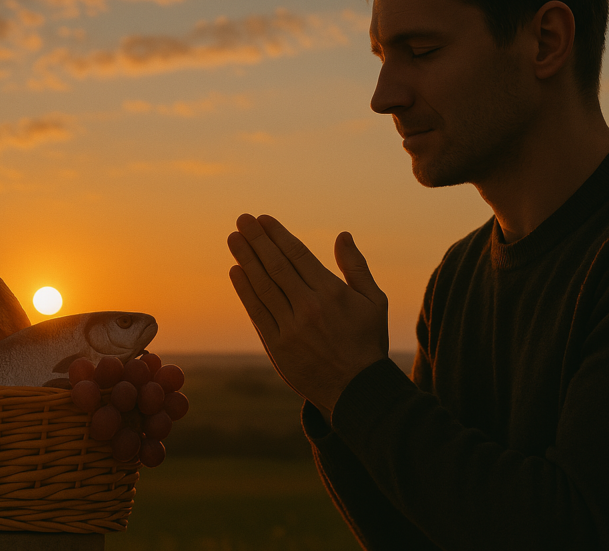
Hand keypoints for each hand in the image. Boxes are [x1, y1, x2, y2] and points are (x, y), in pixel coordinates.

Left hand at [227, 214, 388, 420]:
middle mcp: (309, 306)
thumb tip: (343, 235)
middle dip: (257, 240)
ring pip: (263, 285)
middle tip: (242, 221)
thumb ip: (356, 266)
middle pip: (276, 265)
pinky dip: (245, 291)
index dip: (277, 235)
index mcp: (331, 292)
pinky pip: (257, 312)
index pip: (297, 255)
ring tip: (234, 239)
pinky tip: (235, 272)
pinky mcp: (278, 346)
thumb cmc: (368, 341)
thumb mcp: (374, 301)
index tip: (263, 220)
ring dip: (245, 260)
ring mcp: (291, 327)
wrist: (357, 389)